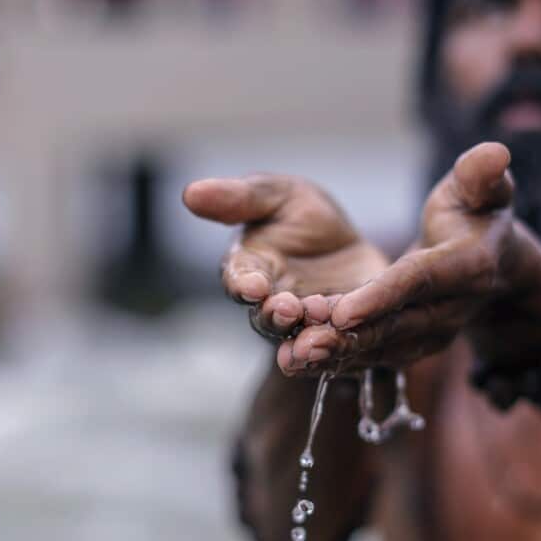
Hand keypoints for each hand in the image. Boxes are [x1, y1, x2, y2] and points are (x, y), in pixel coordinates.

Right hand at [183, 173, 388, 344]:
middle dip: (276, 316)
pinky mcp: (340, 335)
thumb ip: (239, 198)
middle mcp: (271, 304)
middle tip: (288, 309)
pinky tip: (346, 344)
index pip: (238, 279)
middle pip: (267, 318)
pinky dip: (339, 348)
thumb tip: (190, 192)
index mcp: (250, 268)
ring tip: (315, 342)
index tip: (251, 286)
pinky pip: (337, 347)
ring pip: (298, 341)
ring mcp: (304, 326)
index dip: (242, 284)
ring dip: (304, 344)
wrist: (350, 245)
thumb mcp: (278, 195)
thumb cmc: (303, 215)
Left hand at [278, 142, 540, 375]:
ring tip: (292, 357)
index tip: (342, 310)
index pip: (419, 281)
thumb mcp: (480, 188)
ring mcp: (434, 334)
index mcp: (470, 266)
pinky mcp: (413, 346)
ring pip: (381, 348)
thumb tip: (495, 152)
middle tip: (303, 342)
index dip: (381, 296)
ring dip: (337, 355)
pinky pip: (374, 357)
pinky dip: (338, 361)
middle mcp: (453, 309)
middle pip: (395, 326)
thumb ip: (480, 174)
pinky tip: (296, 361)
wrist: (492, 262)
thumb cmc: (475, 212)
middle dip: (349, 337)